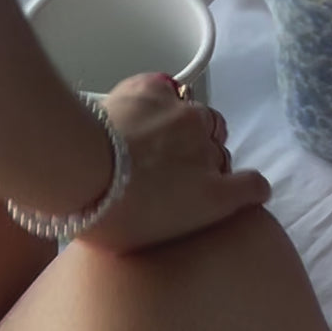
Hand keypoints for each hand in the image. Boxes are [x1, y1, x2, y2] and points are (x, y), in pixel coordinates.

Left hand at [81, 74, 271, 252]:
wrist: (76, 170)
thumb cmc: (106, 217)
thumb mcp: (151, 242)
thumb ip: (180, 222)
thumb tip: (174, 213)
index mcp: (214, 197)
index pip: (255, 187)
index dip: (246, 188)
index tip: (233, 189)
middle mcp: (209, 154)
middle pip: (220, 151)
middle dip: (201, 159)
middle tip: (169, 169)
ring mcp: (185, 117)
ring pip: (201, 117)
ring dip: (186, 126)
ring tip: (155, 136)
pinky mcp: (156, 91)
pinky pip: (168, 88)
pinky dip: (157, 97)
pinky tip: (139, 109)